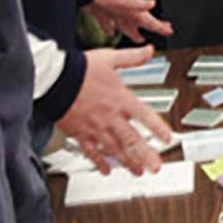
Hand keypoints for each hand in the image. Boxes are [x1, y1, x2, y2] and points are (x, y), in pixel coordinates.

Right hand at [57, 46, 172, 175]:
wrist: (54, 79)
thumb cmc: (80, 69)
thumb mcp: (110, 58)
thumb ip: (132, 57)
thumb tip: (149, 51)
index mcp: (120, 99)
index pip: (145, 116)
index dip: (158, 128)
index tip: (168, 139)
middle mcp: (110, 116)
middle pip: (132, 140)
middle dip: (146, 155)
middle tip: (155, 167)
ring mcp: (95, 128)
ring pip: (115, 149)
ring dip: (128, 162)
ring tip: (137, 172)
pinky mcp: (79, 134)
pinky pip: (91, 152)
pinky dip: (100, 162)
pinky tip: (106, 170)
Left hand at [82, 0, 172, 43]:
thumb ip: (138, 2)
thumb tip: (152, 2)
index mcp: (132, 9)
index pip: (149, 20)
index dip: (160, 26)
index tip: (169, 30)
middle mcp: (125, 10)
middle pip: (140, 22)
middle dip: (150, 27)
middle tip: (161, 31)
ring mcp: (113, 11)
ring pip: (126, 24)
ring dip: (132, 31)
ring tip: (138, 37)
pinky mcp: (101, 12)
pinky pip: (107, 23)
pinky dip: (110, 29)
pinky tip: (110, 33)